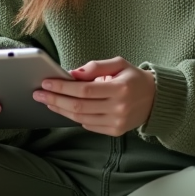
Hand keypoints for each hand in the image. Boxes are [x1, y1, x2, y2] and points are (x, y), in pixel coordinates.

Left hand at [33, 56, 155, 135]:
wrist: (156, 99)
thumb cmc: (133, 78)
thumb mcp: (119, 64)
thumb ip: (95, 67)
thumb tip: (71, 74)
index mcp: (120, 89)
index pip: (84, 90)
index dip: (62, 87)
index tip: (46, 82)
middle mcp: (118, 108)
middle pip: (79, 106)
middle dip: (55, 100)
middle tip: (38, 93)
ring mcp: (117, 122)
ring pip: (80, 118)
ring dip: (60, 110)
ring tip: (47, 101)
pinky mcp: (115, 131)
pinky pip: (88, 125)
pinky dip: (73, 117)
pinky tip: (64, 108)